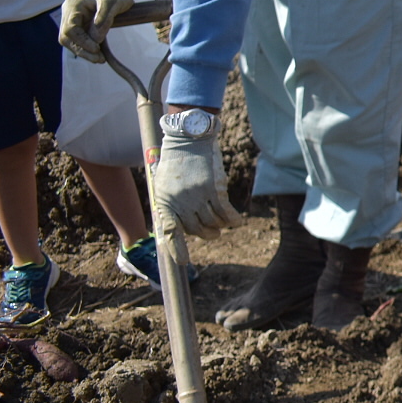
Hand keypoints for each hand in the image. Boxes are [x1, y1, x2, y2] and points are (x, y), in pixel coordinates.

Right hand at [59, 0, 137, 63]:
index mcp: (73, 4)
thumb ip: (104, 19)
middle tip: (99, 59)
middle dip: (81, 50)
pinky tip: (99, 54)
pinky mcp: (81, 24)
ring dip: (83, 51)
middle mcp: (69, 12)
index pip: (70, 28)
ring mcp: (73, 18)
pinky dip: (87, 47)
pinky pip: (79, 39)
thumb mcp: (113, 2)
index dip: (82, 41)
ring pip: (71, 40)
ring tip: (100, 59)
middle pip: (66, 37)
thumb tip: (96, 39)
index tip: (97, 49)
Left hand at [154, 122, 243, 239]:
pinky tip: (237, 222)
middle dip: (206, 234)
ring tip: (222, 226)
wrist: (188, 140)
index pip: (170, 231)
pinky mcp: (213, 189)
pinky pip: (225, 211)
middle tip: (212, 233)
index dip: (177, 248)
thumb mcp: (164, 185)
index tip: (183, 262)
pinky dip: (232, 219)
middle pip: (196, 229)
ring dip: (219, 227)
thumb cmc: (175, 163)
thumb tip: (179, 226)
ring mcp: (197, 196)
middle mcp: (181, 202)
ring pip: (212, 222)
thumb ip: (170, 205)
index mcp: (166, 202)